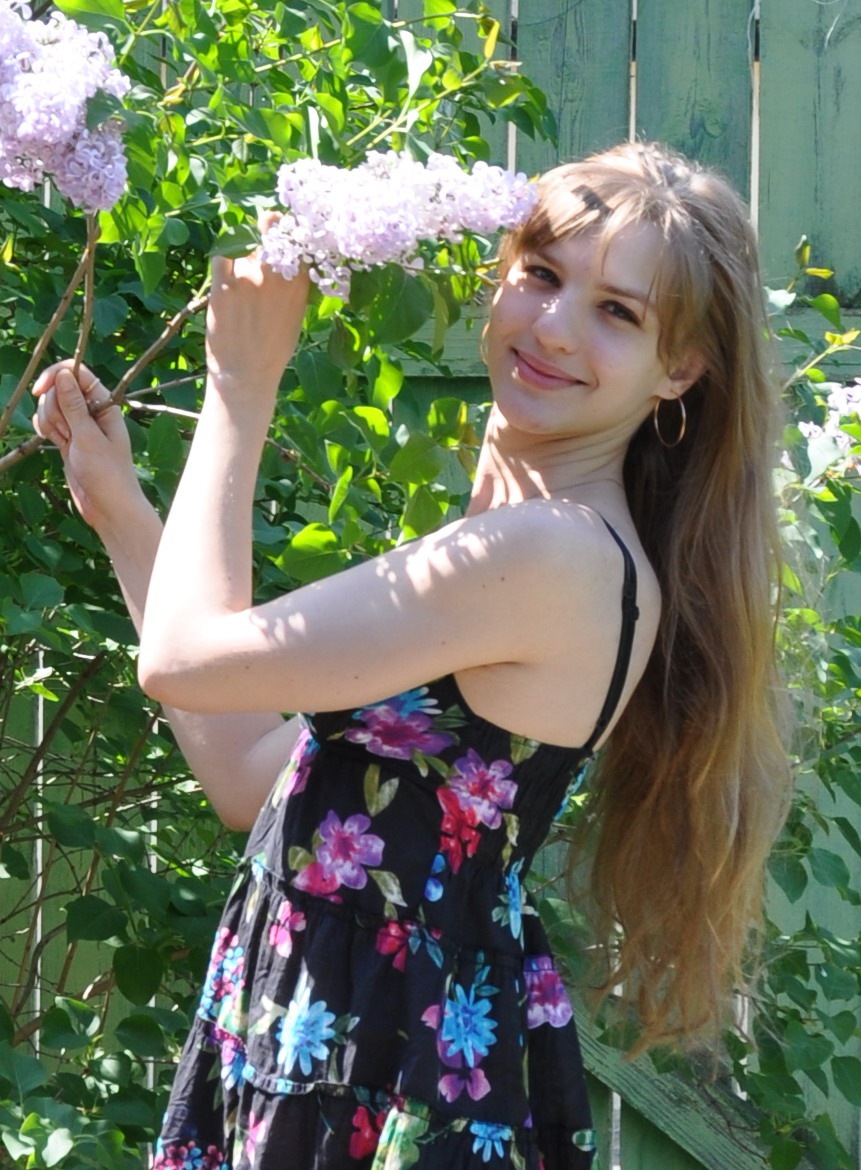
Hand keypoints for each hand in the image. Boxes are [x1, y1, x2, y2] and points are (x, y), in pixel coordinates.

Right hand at [32, 361, 144, 532]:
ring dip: (49, 421)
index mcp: (104, 405)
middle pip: (58, 389)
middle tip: (68, 433)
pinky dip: (45, 428)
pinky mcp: (68, 439)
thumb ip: (74, 405)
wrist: (108, 508)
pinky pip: (49, 423)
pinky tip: (54, 441)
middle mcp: (92, 411)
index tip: (39, 390)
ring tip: (65, 442)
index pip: (77, 373)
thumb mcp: (88, 437)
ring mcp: (78, 425)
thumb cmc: (107, 474)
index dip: (55, 375)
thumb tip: (64, 373)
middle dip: (53, 407)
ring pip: (50, 407)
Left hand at [206, 213, 310, 401]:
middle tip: (265, 225)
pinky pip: (221, 255)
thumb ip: (293, 286)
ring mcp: (248, 278)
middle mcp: (275, 275)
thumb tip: (288, 261)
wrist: (245, 374)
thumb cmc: (272, 350)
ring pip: (243, 242)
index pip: (297, 239)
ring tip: (242, 267)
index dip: (290, 229)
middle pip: (272, 228)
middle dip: (268, 224)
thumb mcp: (295, 316)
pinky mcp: (223, 285)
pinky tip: (226, 268)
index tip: (285, 228)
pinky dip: (223, 256)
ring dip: (242, 246)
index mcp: (298, 284)